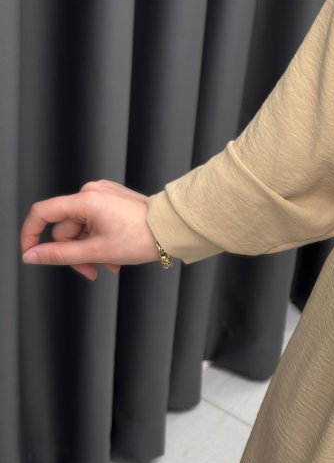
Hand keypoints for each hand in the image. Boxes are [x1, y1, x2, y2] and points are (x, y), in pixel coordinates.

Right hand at [20, 179, 160, 280]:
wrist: (174, 230)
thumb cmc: (143, 238)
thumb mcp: (96, 252)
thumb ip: (59, 255)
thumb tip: (32, 255)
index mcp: (85, 200)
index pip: (42, 213)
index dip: (30, 235)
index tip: (31, 254)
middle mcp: (91, 191)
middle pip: (65, 228)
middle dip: (75, 253)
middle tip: (92, 270)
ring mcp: (103, 194)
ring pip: (81, 229)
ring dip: (90, 250)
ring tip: (109, 264)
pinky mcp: (112, 200)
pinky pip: (94, 223)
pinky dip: (99, 240)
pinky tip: (114, 253)